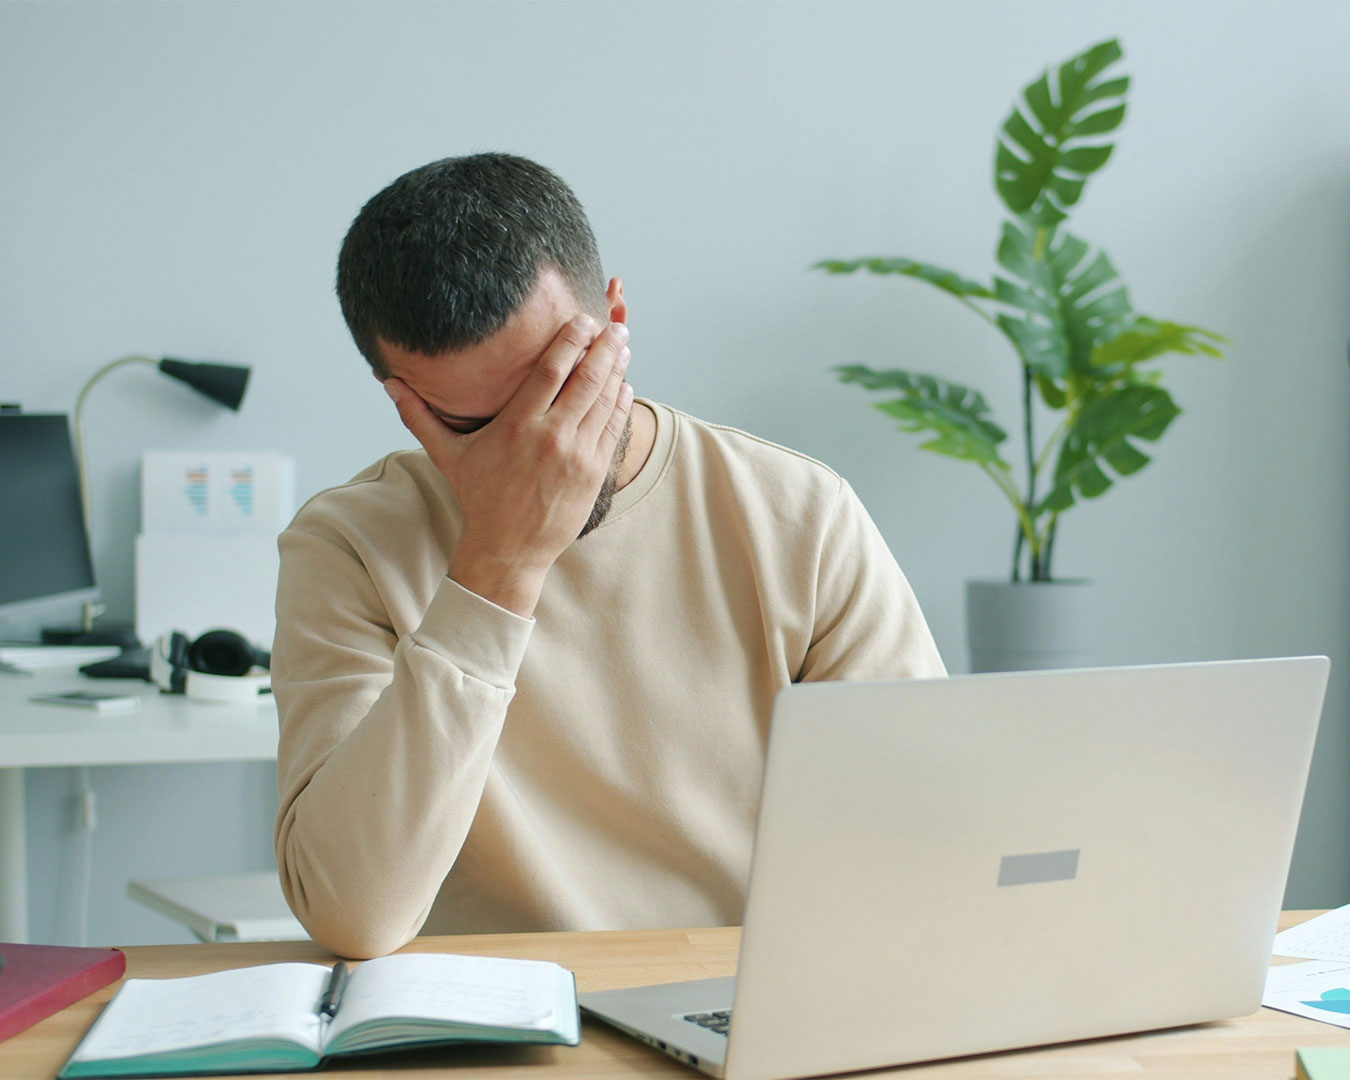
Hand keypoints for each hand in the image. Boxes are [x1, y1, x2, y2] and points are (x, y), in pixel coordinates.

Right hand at [384, 315, 633, 615]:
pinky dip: (620, 405)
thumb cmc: (479, 499)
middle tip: (614, 325)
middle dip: (603, 348)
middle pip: (585, 380)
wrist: (508, 549)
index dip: (570, 341)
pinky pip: (612, 430)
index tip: (582, 321)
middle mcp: (550, 437)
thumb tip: (388, 383)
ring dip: (616, 371)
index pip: (550, 371)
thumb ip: (420, 416)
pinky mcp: (592, 473)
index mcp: (516, 426)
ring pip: (603, 402)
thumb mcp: (448, 456)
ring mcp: (576, 456)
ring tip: (623, 347)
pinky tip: (624, 385)